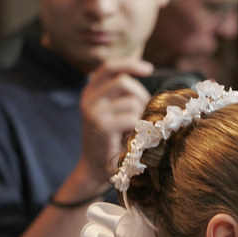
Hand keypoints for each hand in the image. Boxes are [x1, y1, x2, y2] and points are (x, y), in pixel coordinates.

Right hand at [77, 59, 153, 191]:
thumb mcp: (113, 115)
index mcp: (90, 92)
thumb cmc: (111, 144)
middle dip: (141, 96)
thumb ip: (123, 98)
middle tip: (145, 115)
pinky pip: (131, 118)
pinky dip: (138, 129)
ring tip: (134, 132)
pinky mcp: (102, 126)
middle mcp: (88, 98)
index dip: (130, 65)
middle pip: (123, 82)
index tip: (149, 69)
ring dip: (140, 116)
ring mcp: (94, 111)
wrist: (94, 171)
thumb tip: (149, 81)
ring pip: (131, 101)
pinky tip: (131, 140)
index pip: (110, 67)